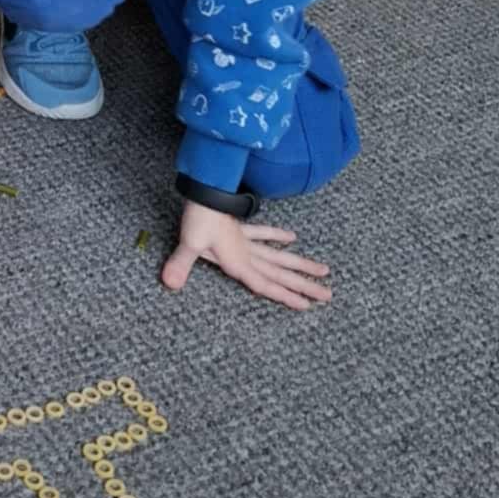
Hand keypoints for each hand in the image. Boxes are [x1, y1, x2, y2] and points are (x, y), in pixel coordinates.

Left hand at [161, 201, 331, 310]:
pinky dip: (276, 235)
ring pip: (278, 256)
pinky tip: (292, 236)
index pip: (266, 285)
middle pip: (280, 274)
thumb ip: (182, 265)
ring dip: (299, 264)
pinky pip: (261, 233)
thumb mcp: (190, 243)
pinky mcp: (238, 229)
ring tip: (323, 269)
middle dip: (304, 286)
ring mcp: (244, 241)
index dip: (285, 296)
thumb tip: (170, 284)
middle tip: (328, 295)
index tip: (308, 306)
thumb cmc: (198, 217)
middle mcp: (247, 254)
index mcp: (239, 262)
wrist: (203, 191)